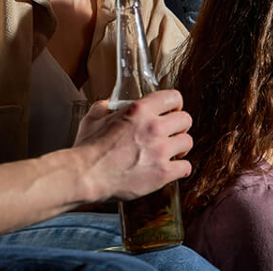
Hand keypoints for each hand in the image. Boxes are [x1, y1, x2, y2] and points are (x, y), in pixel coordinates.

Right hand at [73, 90, 192, 201]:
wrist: (85, 176)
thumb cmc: (87, 149)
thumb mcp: (93, 119)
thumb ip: (105, 107)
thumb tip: (109, 104)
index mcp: (139, 110)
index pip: (173, 97)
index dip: (175, 105)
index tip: (172, 112)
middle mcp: (154, 127)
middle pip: (186, 119)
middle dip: (180, 126)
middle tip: (173, 134)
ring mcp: (160, 150)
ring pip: (187, 142)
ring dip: (181, 147)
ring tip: (172, 152)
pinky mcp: (163, 172)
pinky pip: (186, 167)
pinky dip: (180, 168)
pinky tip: (172, 169)